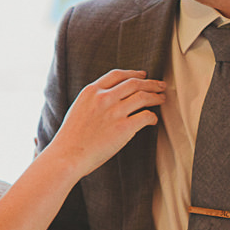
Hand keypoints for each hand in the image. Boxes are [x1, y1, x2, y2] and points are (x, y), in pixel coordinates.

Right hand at [50, 70, 165, 176]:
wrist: (67, 156)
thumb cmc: (70, 139)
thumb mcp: (78, 109)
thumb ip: (93, 101)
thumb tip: (110, 99)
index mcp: (91, 91)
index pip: (117, 75)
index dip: (133, 73)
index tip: (143, 75)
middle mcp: (103, 98)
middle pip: (134, 83)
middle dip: (151, 83)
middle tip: (160, 85)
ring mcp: (114, 112)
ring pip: (143, 96)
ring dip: (156, 96)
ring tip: (161, 99)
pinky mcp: (123, 128)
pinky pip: (146, 116)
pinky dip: (153, 117)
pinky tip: (153, 120)